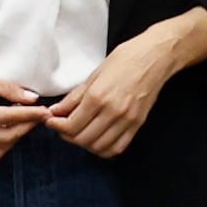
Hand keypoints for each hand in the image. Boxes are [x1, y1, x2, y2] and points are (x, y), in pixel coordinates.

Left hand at [46, 31, 181, 160]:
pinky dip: (104, 149)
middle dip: (67, 136)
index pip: (71, 125)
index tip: (51, 121)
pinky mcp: (137, 124)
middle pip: (82, 138)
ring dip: (84, 143)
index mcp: (98, 96)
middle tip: (63, 126)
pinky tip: (97, 138)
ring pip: (98, 146)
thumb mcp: (94, 74)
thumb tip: (56, 111)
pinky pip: (117, 148)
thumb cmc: (125, 59)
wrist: (155, 57)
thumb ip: (74, 97)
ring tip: (79, 132)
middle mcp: (113, 112)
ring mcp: (127, 120)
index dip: (56, 126)